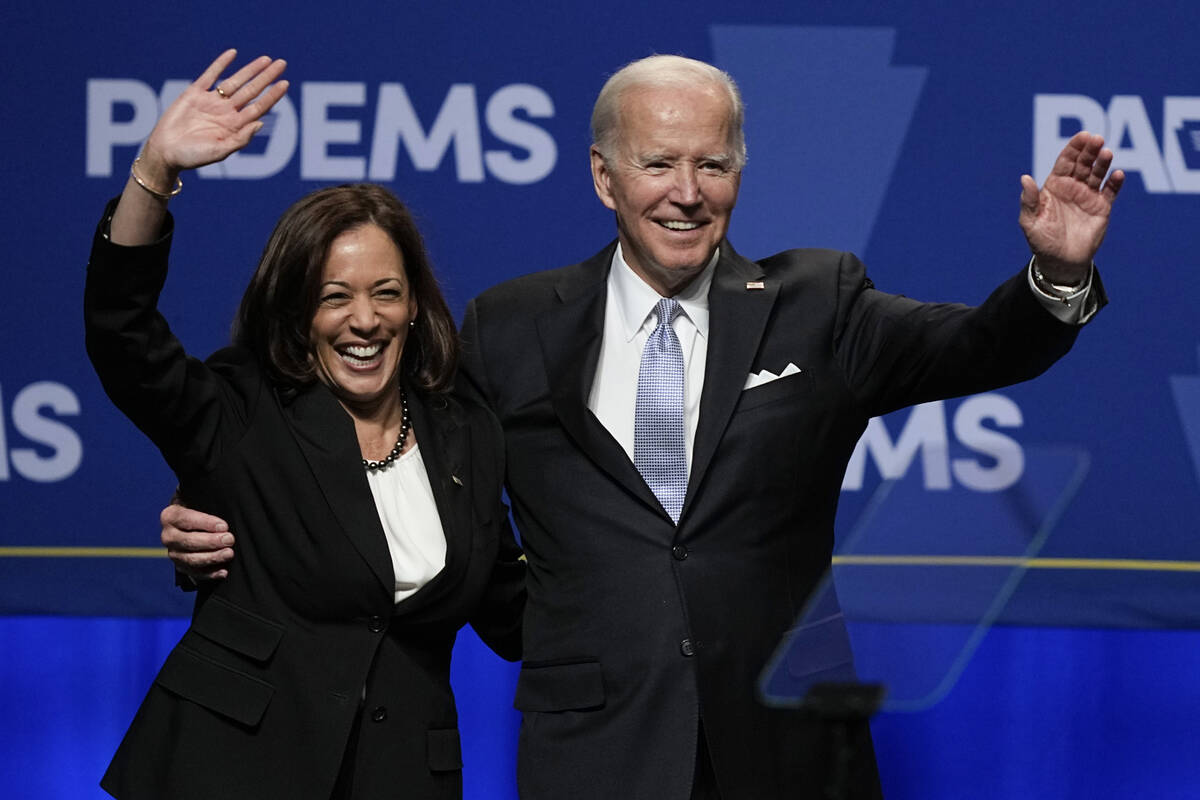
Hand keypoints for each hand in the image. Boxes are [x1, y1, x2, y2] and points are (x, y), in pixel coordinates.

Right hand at [138, 49, 288, 185]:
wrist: (166, 152)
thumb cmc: (193, 157)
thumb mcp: (220, 152)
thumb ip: (240, 139)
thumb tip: (260, 123)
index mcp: (235, 126)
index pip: (259, 107)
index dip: (272, 95)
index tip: (285, 83)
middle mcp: (226, 112)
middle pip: (252, 91)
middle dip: (266, 77)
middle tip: (282, 63)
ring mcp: (211, 101)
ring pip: (235, 81)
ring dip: (250, 70)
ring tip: (266, 59)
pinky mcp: (194, 93)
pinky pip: (210, 75)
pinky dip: (221, 64)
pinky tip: (233, 54)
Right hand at [161, 503, 234, 580]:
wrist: (189, 522)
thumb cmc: (198, 507)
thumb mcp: (197, 498)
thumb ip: (205, 498)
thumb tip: (221, 497)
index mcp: (170, 516)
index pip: (186, 519)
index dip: (206, 523)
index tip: (224, 526)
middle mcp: (168, 536)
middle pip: (189, 541)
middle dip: (211, 542)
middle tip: (229, 539)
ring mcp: (173, 553)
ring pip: (191, 559)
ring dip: (212, 558)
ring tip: (229, 554)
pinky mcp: (181, 566)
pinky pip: (195, 573)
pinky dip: (210, 574)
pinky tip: (223, 572)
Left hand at [1019, 130, 1123, 284]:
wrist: (1060, 262)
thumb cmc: (1042, 241)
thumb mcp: (1030, 222)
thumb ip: (1029, 200)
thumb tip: (1025, 178)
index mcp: (1055, 186)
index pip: (1065, 162)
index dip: (1073, 148)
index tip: (1083, 136)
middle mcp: (1072, 187)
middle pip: (1083, 163)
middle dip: (1090, 150)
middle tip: (1097, 139)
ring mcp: (1088, 196)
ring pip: (1097, 174)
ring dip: (1103, 162)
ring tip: (1106, 153)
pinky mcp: (1102, 208)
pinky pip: (1110, 192)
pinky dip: (1115, 183)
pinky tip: (1117, 175)